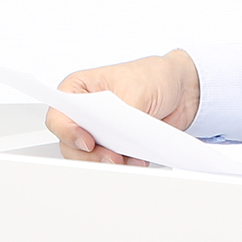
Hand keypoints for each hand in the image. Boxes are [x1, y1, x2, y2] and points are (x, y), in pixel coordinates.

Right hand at [46, 49, 201, 165]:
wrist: (182, 89)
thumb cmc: (153, 76)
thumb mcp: (137, 90)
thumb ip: (123, 116)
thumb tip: (118, 136)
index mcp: (79, 88)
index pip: (60, 114)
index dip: (68, 131)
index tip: (87, 142)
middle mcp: (85, 112)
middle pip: (71, 143)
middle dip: (91, 155)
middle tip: (112, 158)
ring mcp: (99, 130)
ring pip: (88, 157)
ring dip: (107, 162)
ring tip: (128, 159)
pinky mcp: (115, 145)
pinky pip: (110, 162)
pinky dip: (123, 165)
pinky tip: (137, 159)